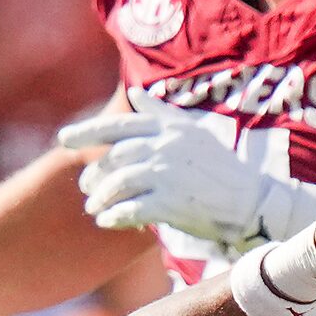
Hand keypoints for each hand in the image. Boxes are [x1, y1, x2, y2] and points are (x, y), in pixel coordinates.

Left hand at [61, 110, 315, 246]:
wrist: (251, 201)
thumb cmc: (219, 169)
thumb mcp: (192, 133)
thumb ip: (160, 114)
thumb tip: (133, 92)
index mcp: (168, 129)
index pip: (118, 126)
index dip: (87, 132)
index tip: (64, 140)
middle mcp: (166, 148)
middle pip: (114, 158)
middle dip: (95, 174)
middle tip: (86, 188)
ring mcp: (169, 175)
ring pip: (119, 184)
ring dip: (101, 198)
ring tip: (94, 209)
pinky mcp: (172, 204)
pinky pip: (131, 210)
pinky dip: (115, 216)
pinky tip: (107, 222)